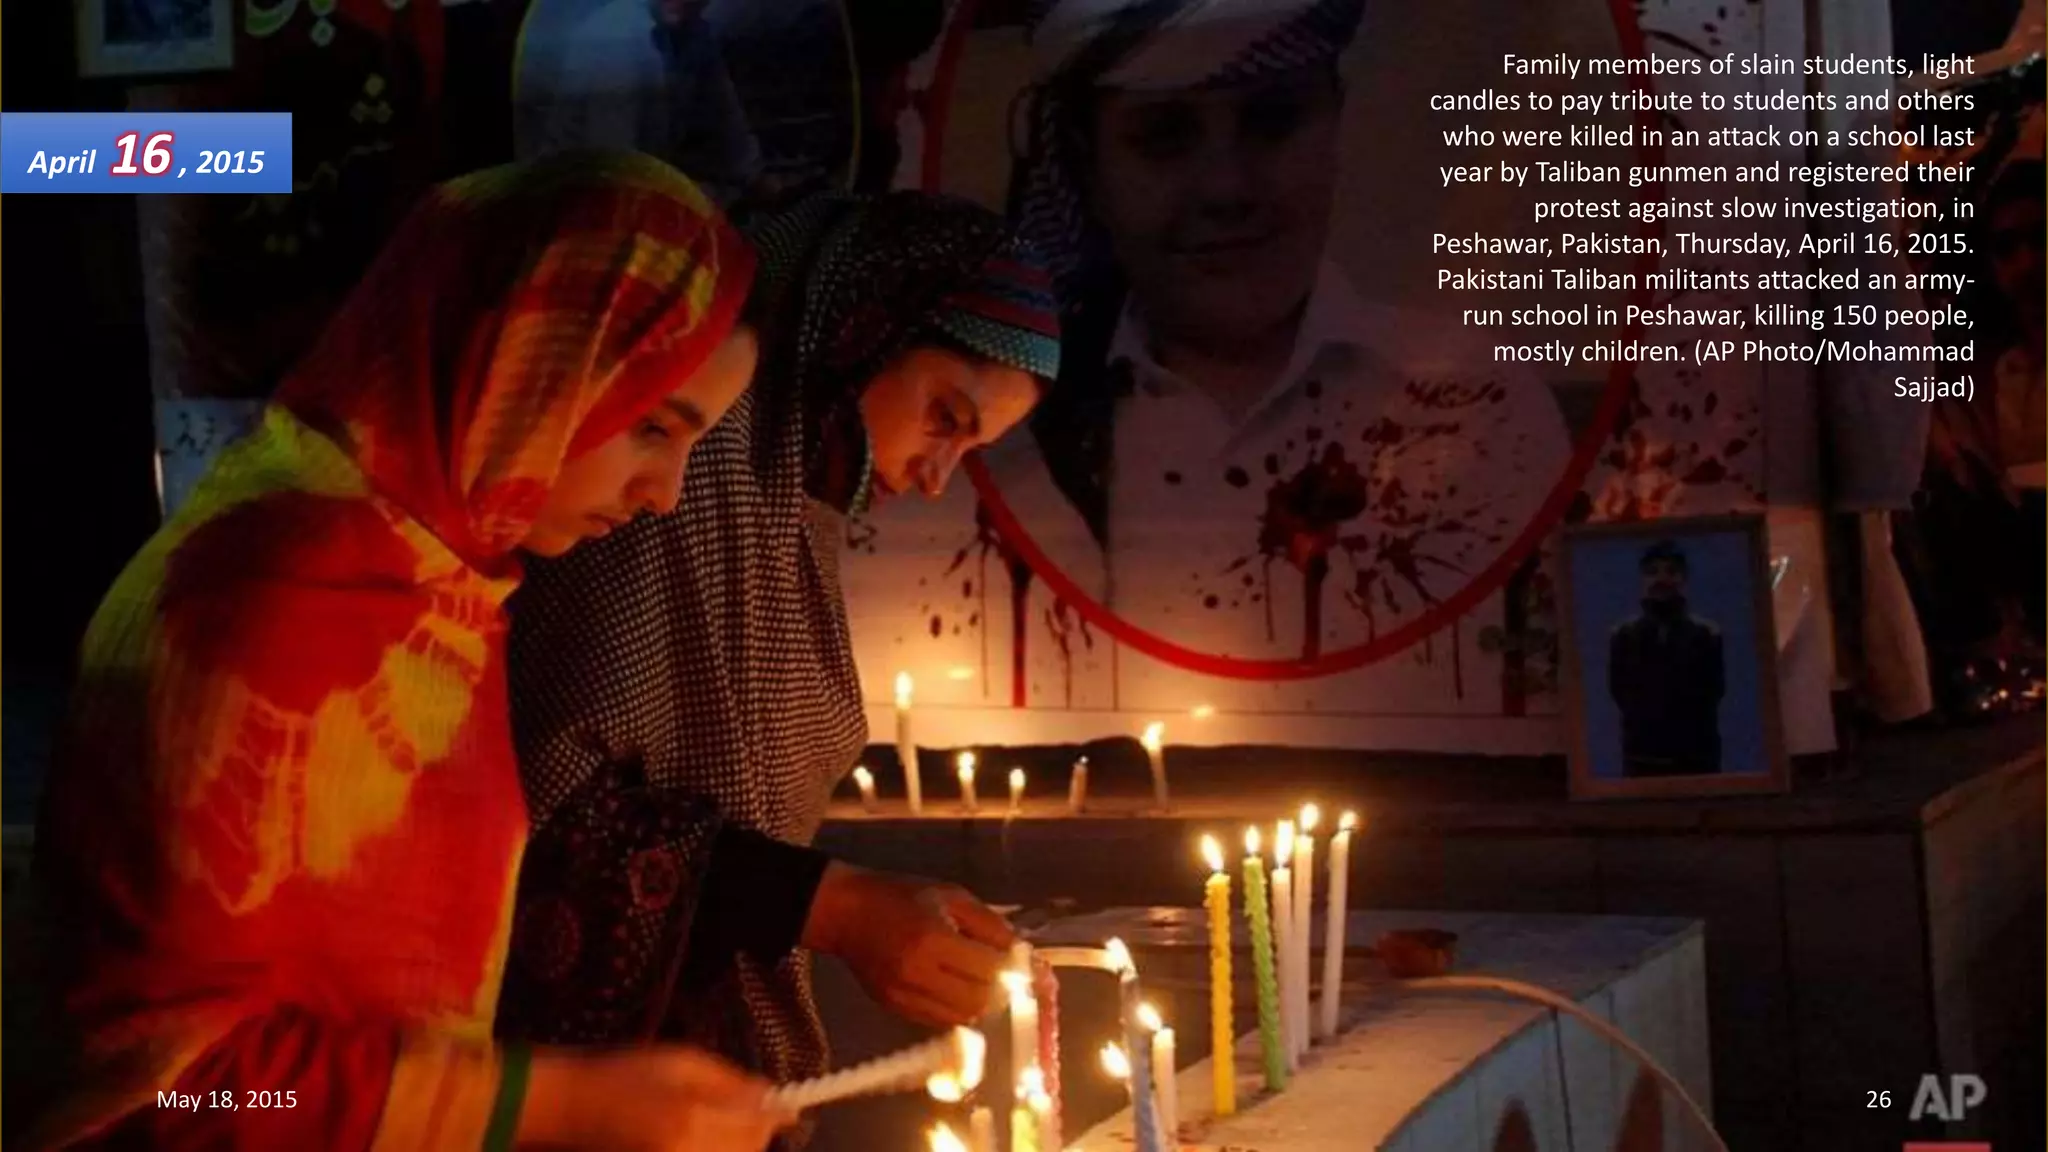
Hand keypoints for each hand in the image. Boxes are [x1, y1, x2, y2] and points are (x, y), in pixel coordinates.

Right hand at [519, 1046, 794, 1151]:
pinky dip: (719, 1151)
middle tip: (739, 1113)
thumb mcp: (683, 1063)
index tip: (779, 1104)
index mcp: (689, 1120)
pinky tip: (701, 1139)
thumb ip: (735, 1084)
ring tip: (711, 1126)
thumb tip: (785, 1104)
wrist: (570, 1109)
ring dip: (737, 1146)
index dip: (771, 1114)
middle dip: (754, 1133)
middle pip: (748, 1150)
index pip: (757, 1125)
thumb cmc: (625, 1075)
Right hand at [803, 863, 1016, 1026]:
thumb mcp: (950, 895)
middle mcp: (919, 974)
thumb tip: (1022, 953)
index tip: (1022, 962)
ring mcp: (904, 996)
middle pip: (979, 1000)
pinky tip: (955, 987)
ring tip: (977, 979)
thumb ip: (989, 924)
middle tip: (1000, 972)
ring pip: (962, 1017)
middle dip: (998, 988)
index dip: (1012, 968)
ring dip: (979, 1002)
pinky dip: (956, 1009)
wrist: (847, 913)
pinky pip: (940, 1020)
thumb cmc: (901, 896)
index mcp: (933, 939)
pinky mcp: (895, 1008)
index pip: (989, 969)